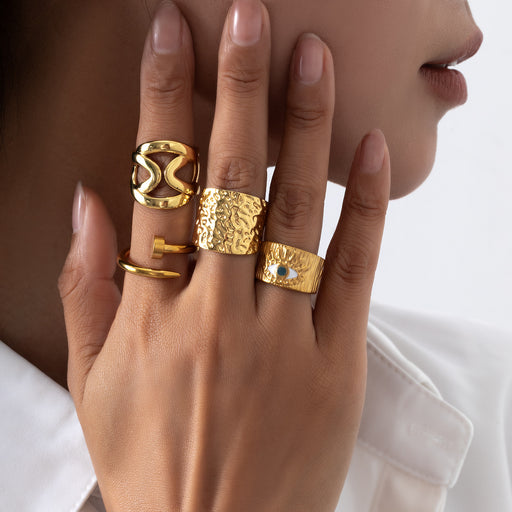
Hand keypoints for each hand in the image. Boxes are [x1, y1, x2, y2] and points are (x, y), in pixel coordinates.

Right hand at [58, 0, 389, 509]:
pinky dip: (365, 207)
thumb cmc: (153, 463)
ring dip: (306, 128)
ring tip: (314, 59)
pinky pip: (355, 271)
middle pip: (231, 180)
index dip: (163, 103)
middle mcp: (218, 316)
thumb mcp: (94, 382)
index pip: (157, 183)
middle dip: (238, 90)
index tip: (171, 38)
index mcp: (153, 317)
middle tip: (248, 18)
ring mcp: (284, 339)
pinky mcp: (337, 364)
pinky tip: (370, 149)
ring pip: (298, 213)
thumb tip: (89, 201)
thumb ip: (88, 287)